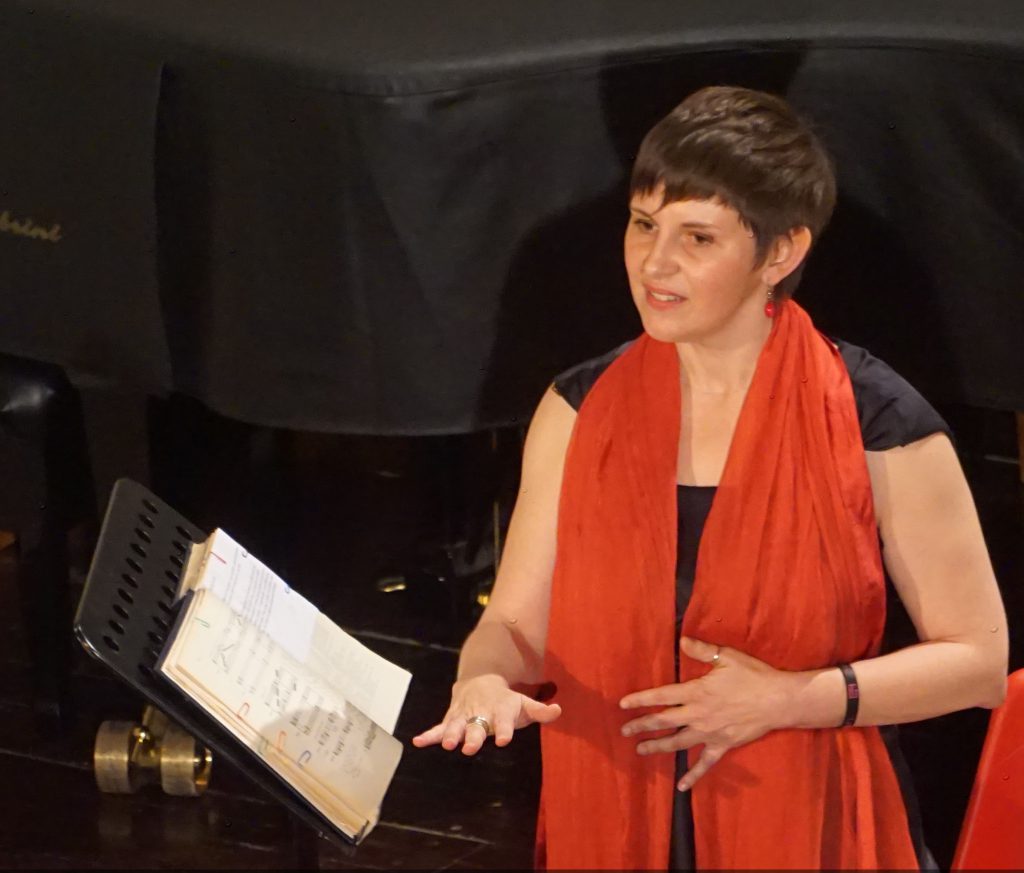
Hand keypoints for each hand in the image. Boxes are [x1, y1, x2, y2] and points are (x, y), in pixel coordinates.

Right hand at [412, 673, 561, 755]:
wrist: (480, 680)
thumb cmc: (506, 700)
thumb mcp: (524, 702)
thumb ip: (540, 710)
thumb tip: (558, 710)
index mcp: (501, 710)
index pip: (504, 722)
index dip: (504, 730)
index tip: (504, 740)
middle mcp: (481, 713)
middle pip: (477, 726)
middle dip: (473, 737)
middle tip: (470, 748)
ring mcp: (464, 716)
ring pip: (457, 726)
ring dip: (452, 735)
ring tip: (447, 745)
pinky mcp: (451, 719)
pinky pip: (439, 727)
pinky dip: (429, 734)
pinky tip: (418, 741)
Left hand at [618, 637, 796, 789]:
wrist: (778, 701)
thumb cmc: (753, 676)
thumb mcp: (726, 657)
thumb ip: (702, 651)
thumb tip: (681, 640)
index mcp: (696, 692)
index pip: (661, 696)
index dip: (640, 700)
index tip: (622, 705)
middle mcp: (698, 714)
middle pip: (663, 721)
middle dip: (641, 725)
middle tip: (624, 730)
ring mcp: (710, 733)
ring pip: (677, 742)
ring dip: (657, 746)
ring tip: (640, 750)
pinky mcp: (723, 746)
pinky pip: (705, 763)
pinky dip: (692, 775)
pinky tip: (681, 785)